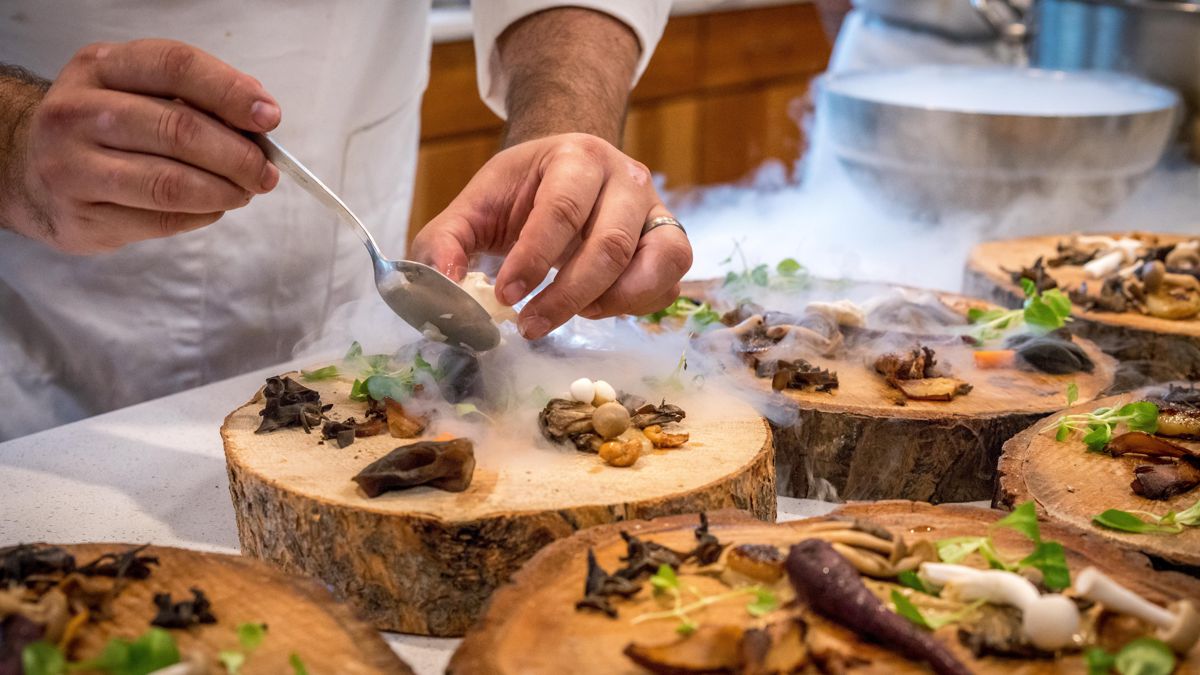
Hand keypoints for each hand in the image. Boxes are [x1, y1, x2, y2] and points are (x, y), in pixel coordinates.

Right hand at [11, 39, 280, 253]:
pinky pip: (161, 220)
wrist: (29, 170)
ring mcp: (71, 167)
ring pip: (170, 183)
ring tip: (245, 191)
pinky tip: (212, 207)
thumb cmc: (104, 128)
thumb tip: (260, 115)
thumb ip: (195, 96)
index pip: (175, 66)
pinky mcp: (81, 217)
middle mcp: (76, 112)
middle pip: (179, 130)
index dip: (230, 92)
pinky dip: (202, 215)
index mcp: (99, 67)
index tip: (270, 118)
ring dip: (224, 191)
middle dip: (238, 155)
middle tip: (266, 172)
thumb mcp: (136, 91)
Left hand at [411, 133, 691, 339]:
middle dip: (567, 296)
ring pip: (656, 263)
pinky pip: (668, 283)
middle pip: (610, 245)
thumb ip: (446, 242)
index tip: (506, 297)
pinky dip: (636, 306)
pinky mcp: (670, 241)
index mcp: (576, 157)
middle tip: (530, 326)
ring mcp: (656, 210)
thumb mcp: (475, 206)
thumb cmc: (522, 191)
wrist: (569, 171)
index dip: (533, 259)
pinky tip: (597, 307)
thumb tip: (443, 288)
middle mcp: (626, 178)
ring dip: (611, 303)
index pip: (561, 210)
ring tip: (572, 314)